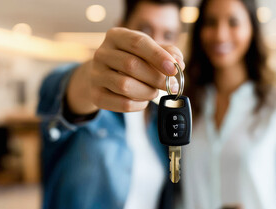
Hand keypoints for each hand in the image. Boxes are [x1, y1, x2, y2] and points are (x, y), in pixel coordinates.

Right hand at [67, 27, 184, 113]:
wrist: (104, 75)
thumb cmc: (132, 60)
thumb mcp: (148, 50)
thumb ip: (167, 52)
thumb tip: (179, 63)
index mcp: (116, 36)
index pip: (138, 42)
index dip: (158, 56)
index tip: (174, 69)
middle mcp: (102, 53)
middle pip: (131, 65)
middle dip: (156, 78)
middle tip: (171, 85)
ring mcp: (96, 75)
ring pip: (125, 86)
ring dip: (147, 92)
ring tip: (155, 92)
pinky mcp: (96, 95)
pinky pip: (122, 103)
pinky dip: (139, 104)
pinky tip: (144, 100)